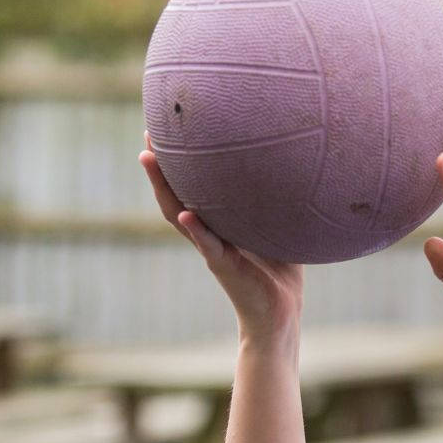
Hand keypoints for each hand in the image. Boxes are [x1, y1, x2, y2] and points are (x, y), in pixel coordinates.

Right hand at [139, 133, 304, 341]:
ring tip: (148, 160)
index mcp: (218, 222)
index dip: (178, 161)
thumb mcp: (277, 227)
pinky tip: (185, 213)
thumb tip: (295, 166)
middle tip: (147, 134)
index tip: (169, 129)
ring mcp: (212, 248)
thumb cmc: (280, 270)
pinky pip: (207, 245)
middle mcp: (208, 232)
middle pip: (174, 193)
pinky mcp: (224, 266)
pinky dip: (197, 230)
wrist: (280, 313)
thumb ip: (277, 202)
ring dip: (163, 188)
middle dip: (159, 165)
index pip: (191, 187)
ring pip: (179, 214)